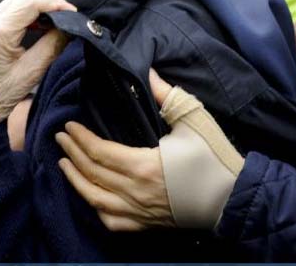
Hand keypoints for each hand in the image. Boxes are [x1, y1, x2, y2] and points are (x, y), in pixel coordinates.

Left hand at [0, 0, 74, 137]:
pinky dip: (28, 12)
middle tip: (68, 17)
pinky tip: (40, 26)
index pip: (30, 1)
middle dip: (49, 3)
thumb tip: (71, 26)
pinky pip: (10, 9)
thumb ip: (53, 45)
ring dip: (39, 7)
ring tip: (56, 23)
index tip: (73, 12)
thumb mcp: (31, 73)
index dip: (56, 3)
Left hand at [57, 69, 243, 230]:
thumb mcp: (194, 119)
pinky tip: (90, 195)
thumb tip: (146, 71)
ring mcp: (140, 211)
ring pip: (95, 199)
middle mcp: (136, 191)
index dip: (80, 139)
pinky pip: (112, 221)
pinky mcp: (147, 224)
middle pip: (92, 172)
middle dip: (71, 153)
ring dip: (75, 181)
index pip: (99, 152)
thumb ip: (166, 94)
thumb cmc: (215, 158)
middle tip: (60, 138)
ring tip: (63, 164)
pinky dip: (96, 208)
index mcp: (143, 166)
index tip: (68, 126)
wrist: (236, 199)